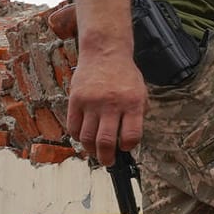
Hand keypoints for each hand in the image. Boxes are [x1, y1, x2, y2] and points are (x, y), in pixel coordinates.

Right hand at [67, 53, 147, 167]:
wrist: (105, 52)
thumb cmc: (124, 75)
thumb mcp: (140, 93)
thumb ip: (137, 116)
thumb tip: (128, 142)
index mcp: (132, 103)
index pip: (131, 136)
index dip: (127, 147)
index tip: (124, 147)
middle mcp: (112, 103)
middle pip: (106, 141)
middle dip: (107, 158)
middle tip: (107, 162)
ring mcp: (92, 102)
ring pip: (87, 138)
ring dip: (91, 150)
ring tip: (95, 152)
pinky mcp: (75, 99)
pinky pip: (73, 127)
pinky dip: (78, 137)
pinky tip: (84, 137)